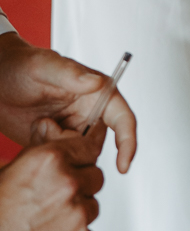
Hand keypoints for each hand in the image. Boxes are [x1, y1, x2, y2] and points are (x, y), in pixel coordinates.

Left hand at [0, 34, 135, 172]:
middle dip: (79, 148)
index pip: (123, 120)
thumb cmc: (20, 65)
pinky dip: (48, 153)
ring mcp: (72, 128)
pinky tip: (33, 134)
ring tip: (38, 128)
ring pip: (80, 155)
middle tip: (51, 132)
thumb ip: (71, 74)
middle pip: (100, 143)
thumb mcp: (43, 66)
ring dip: (59, 149)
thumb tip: (97, 82)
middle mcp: (89, 112)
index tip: (123, 164)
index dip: (128, 143)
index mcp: (97, 92)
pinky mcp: (56, 141)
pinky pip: (62, 159)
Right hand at [0, 135, 103, 230]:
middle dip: (80, 185)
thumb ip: (39, 148)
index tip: (76, 164)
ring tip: (47, 223)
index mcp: (50, 161)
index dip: (80, 157)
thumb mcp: (10, 171)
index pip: (88, 147)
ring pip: (92, 206)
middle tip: (53, 200)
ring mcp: (78, 216)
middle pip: (95, 177)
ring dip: (77, 212)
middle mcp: (68, 185)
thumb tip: (50, 124)